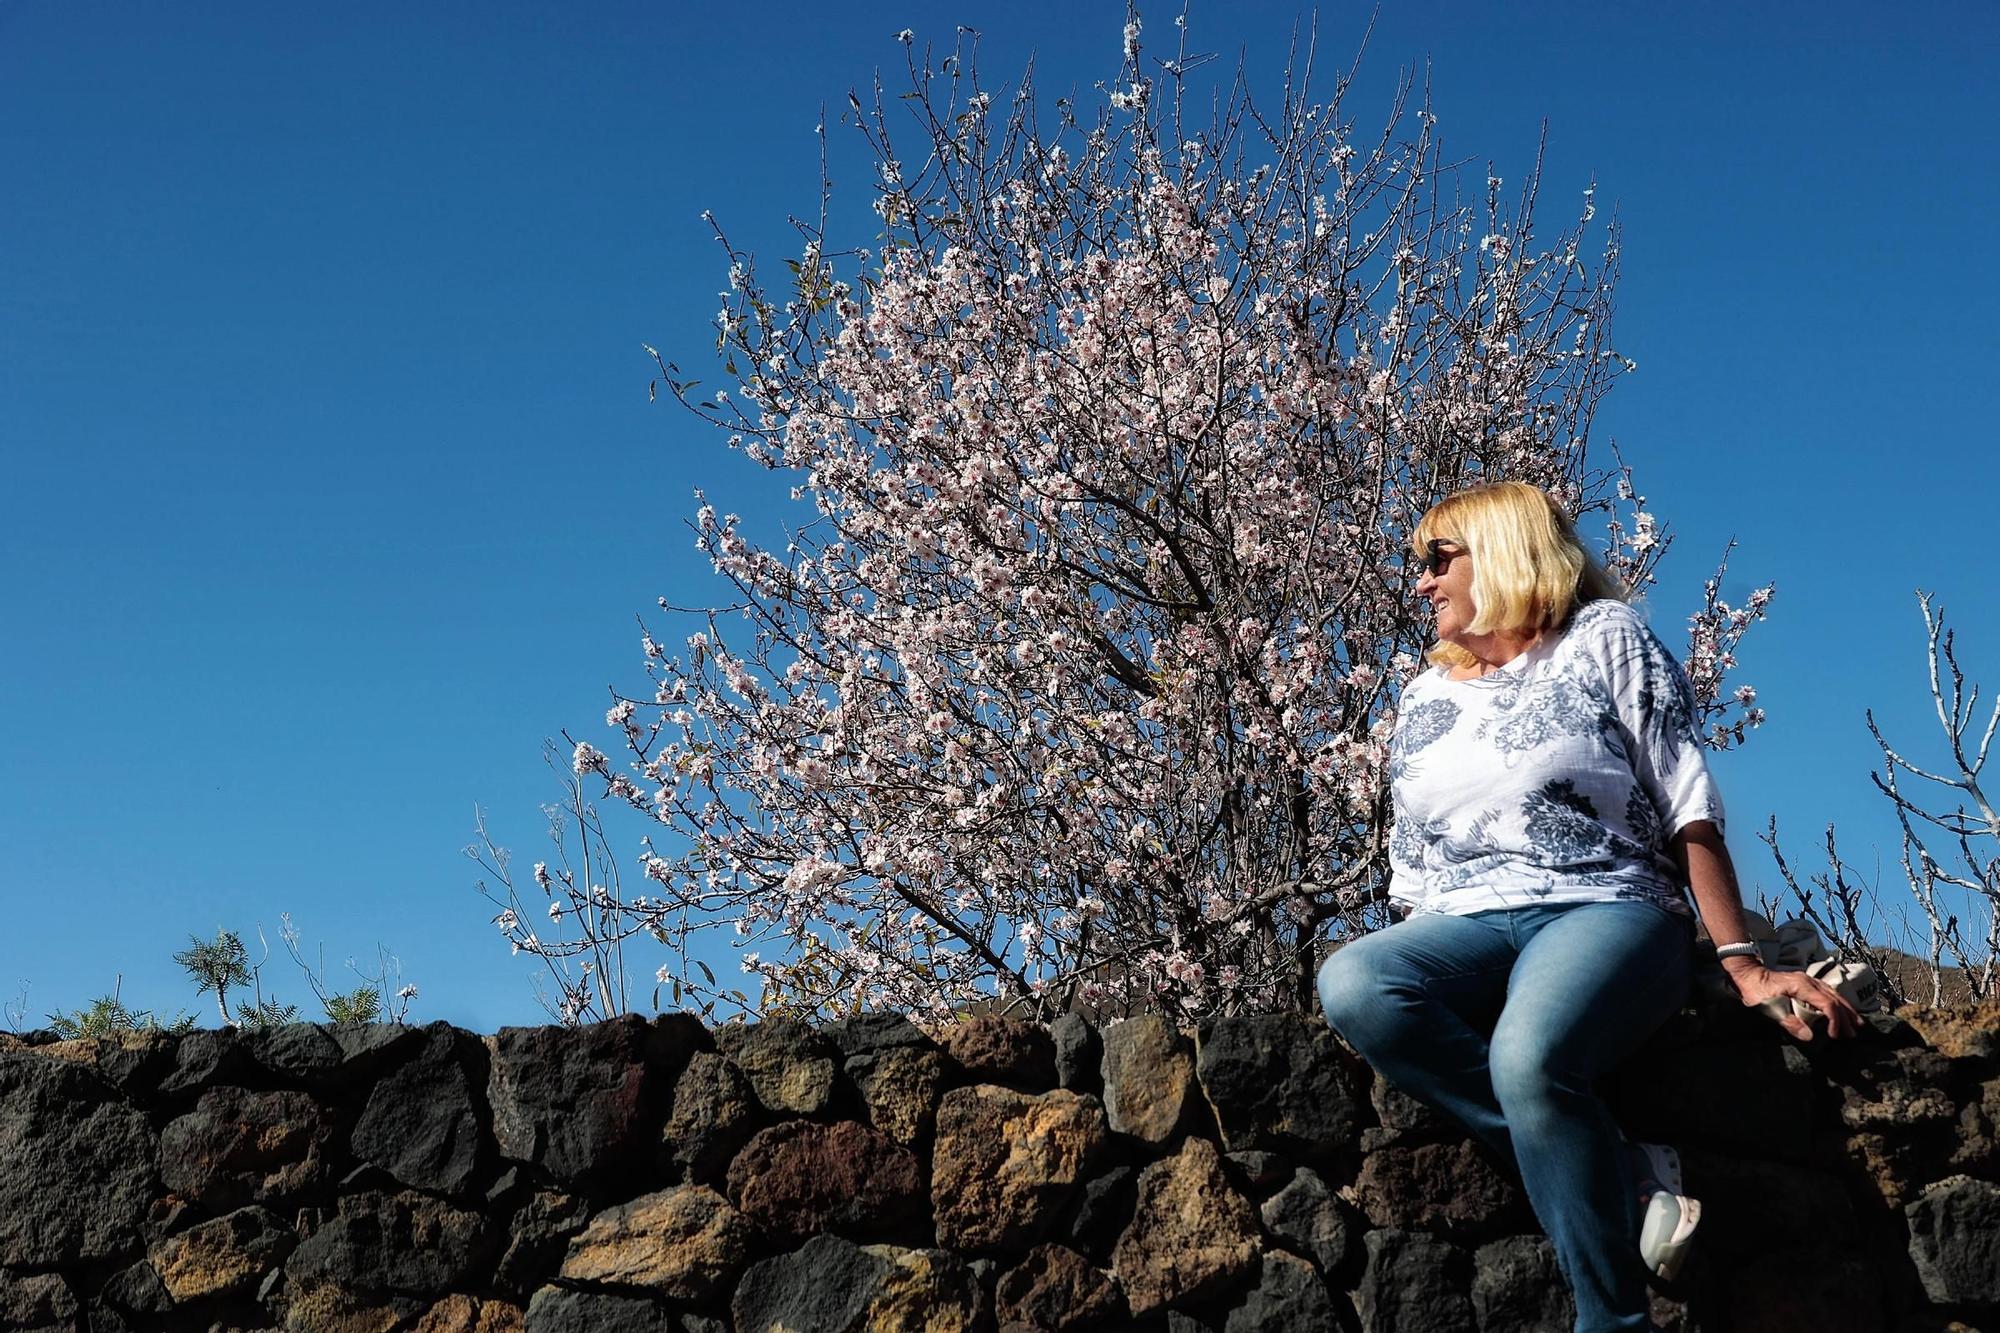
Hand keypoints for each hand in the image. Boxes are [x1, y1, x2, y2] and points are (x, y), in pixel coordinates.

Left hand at [1721, 959, 1860, 1040]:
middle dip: (1846, 1017)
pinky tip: (1842, 1010)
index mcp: (1802, 986)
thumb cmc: (1756, 991)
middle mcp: (1809, 981)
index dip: (1835, 1020)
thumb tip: (1809, 1036)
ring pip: (1834, 994)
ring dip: (1846, 1009)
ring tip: (1856, 1023)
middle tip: (1853, 1033)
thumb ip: (1789, 1022)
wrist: (1748, 974)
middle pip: (1835, 998)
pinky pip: (1828, 992)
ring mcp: (1808, 980)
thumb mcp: (1768, 1008)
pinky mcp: (1806, 983)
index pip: (1827, 1003)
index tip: (1835, 1035)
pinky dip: (1838, 1002)